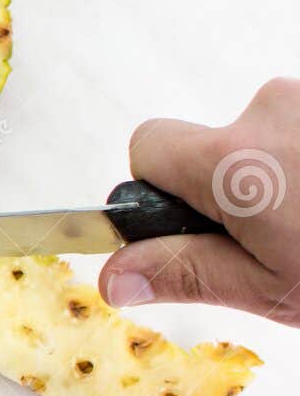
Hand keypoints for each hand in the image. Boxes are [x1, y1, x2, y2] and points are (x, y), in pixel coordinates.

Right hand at [101, 77, 299, 323]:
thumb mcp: (274, 286)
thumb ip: (188, 272)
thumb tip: (113, 275)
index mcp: (233, 161)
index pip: (149, 146)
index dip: (162, 189)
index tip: (200, 224)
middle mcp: (271, 109)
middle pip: (211, 142)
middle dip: (231, 184)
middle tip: (280, 234)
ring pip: (265, 135)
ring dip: (280, 173)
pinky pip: (298, 128)